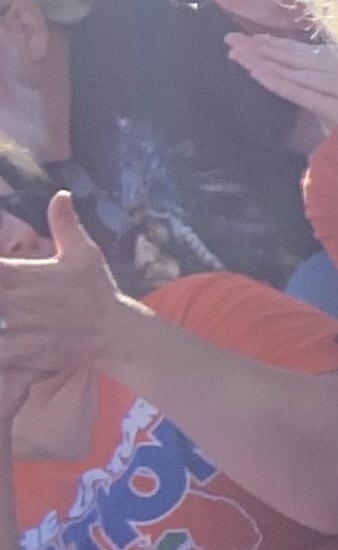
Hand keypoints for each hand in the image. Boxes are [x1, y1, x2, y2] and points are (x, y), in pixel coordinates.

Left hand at [0, 195, 147, 384]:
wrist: (114, 334)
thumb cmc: (96, 292)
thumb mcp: (84, 253)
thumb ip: (64, 224)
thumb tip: (61, 194)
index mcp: (16, 275)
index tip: (0, 269)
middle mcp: (10, 301)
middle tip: (4, 293)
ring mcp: (14, 329)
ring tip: (6, 315)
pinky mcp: (19, 353)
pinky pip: (1, 354)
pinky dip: (2, 351)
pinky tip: (7, 341)